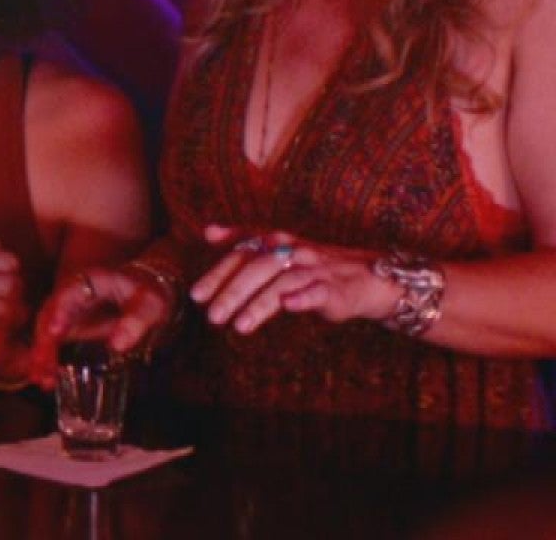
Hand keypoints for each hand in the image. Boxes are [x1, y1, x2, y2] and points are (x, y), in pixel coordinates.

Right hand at [30, 265, 173, 386]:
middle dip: (44, 343)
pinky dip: (48, 361)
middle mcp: (71, 296)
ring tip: (44, 381)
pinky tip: (47, 381)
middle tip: (44, 368)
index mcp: (89, 281)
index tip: (53, 332)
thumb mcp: (150, 304)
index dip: (58, 312)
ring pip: (47, 334)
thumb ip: (134, 321)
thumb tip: (117, 345)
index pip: (67, 294)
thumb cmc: (150, 294)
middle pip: (49, 317)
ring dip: (42, 356)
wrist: (149, 296)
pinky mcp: (70, 330)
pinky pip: (54, 345)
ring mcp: (68, 313)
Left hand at [193, 225, 396, 335]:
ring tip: (238, 326)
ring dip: (258, 304)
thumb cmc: (310, 265)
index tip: (195, 296)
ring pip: (282, 284)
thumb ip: (241, 243)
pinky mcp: (334, 289)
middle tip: (211, 317)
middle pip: (256, 269)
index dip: (216, 275)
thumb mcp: (275, 250)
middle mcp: (291, 252)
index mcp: (274, 243)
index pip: (240, 256)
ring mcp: (313, 270)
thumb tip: (207, 231)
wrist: (364, 276)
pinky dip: (302, 298)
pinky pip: (317, 292)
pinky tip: (288, 307)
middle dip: (231, 293)